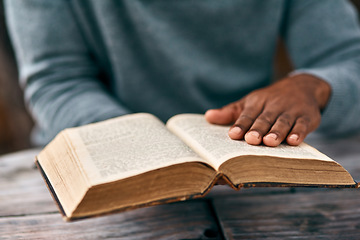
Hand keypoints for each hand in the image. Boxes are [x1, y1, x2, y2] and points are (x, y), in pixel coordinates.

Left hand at [205, 74, 330, 146]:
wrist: (301, 86)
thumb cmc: (268, 101)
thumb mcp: (249, 103)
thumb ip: (231, 112)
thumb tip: (207, 116)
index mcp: (257, 102)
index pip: (247, 114)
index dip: (240, 124)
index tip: (233, 135)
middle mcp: (273, 105)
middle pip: (264, 119)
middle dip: (258, 129)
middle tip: (251, 140)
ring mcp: (291, 111)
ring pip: (283, 122)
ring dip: (277, 132)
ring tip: (270, 142)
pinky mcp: (307, 117)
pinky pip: (303, 125)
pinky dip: (299, 132)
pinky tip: (294, 141)